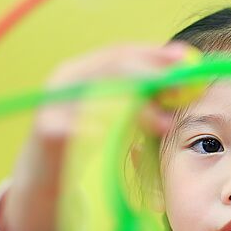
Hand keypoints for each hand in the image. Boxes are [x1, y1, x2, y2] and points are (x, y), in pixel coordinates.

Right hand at [36, 41, 188, 146]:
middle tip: (180, 92)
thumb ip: (141, 99)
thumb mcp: (114, 115)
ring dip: (137, 108)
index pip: (121, 52)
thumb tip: (184, 86)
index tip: (186, 60)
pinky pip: (74, 128)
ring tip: (165, 124)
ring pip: (98, 95)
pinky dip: (94, 128)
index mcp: (81, 70)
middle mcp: (64, 81)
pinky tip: (115, 134)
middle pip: (111, 69)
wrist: (44, 177)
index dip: (155, 54)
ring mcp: (52, 104)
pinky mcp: (46, 133)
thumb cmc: (87, 144)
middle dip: (152, 78)